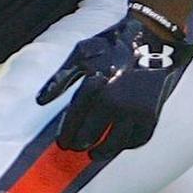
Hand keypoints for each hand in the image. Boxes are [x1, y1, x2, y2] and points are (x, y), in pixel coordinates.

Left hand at [36, 14, 192, 159]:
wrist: (150, 37)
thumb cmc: (111, 44)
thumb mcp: (80, 54)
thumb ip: (60, 79)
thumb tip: (40, 101)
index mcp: (94, 87)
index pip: (75, 119)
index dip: (67, 133)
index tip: (62, 143)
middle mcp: (114, 102)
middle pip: (92, 134)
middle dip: (81, 144)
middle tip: (75, 149)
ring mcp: (135, 109)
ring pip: (116, 142)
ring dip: (103, 152)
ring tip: (95, 155)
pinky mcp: (152, 112)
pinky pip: (139, 138)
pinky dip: (128, 145)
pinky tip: (119, 145)